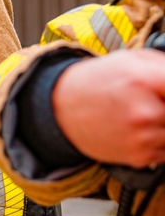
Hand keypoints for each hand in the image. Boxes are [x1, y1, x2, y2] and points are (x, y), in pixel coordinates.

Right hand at [52, 48, 164, 167]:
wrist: (60, 107)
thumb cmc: (96, 81)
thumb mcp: (130, 59)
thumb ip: (164, 66)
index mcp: (145, 80)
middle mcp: (145, 111)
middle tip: (156, 104)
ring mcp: (143, 137)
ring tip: (147, 115)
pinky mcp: (139, 156)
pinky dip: (160, 141)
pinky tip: (141, 129)